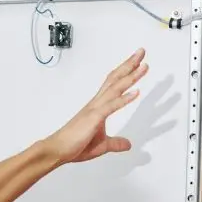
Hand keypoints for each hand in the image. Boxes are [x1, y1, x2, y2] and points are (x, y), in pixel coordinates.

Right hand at [39, 49, 147, 164]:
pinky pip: (111, 107)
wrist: (58, 149)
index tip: (138, 63)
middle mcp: (96, 103)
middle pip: (115, 79)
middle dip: (129, 65)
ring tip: (143, 66)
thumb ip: (115, 143)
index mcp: (98, 106)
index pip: (114, 84)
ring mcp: (95, 109)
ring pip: (115, 88)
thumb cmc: (75, 145)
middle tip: (141, 52)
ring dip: (130, 76)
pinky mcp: (94, 118)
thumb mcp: (102, 145)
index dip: (126, 72)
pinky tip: (136, 92)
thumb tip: (127, 144)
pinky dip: (124, 99)